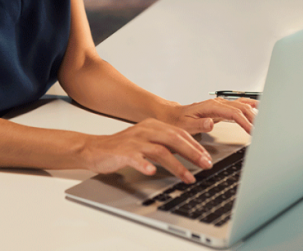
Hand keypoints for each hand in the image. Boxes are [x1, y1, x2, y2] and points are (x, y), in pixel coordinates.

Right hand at [81, 118, 212, 182]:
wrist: (95, 148)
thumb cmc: (122, 148)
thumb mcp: (147, 141)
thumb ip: (165, 144)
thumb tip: (189, 154)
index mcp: (153, 126)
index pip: (179, 133)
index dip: (195, 145)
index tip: (207, 157)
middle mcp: (145, 131)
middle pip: (174, 139)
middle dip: (192, 153)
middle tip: (205, 165)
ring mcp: (134, 141)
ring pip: (160, 151)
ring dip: (177, 165)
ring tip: (188, 178)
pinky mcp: (123, 152)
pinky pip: (136, 158)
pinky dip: (144, 165)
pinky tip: (152, 172)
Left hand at [169, 97, 258, 134]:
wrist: (173, 115)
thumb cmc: (179, 121)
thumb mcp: (186, 126)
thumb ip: (199, 124)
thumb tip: (211, 122)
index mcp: (211, 107)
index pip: (234, 113)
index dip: (245, 122)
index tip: (252, 131)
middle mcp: (217, 103)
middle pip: (241, 108)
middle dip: (253, 118)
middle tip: (261, 131)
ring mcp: (220, 104)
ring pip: (241, 105)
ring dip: (253, 112)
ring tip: (265, 120)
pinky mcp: (221, 108)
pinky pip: (238, 105)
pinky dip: (249, 105)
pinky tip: (257, 107)